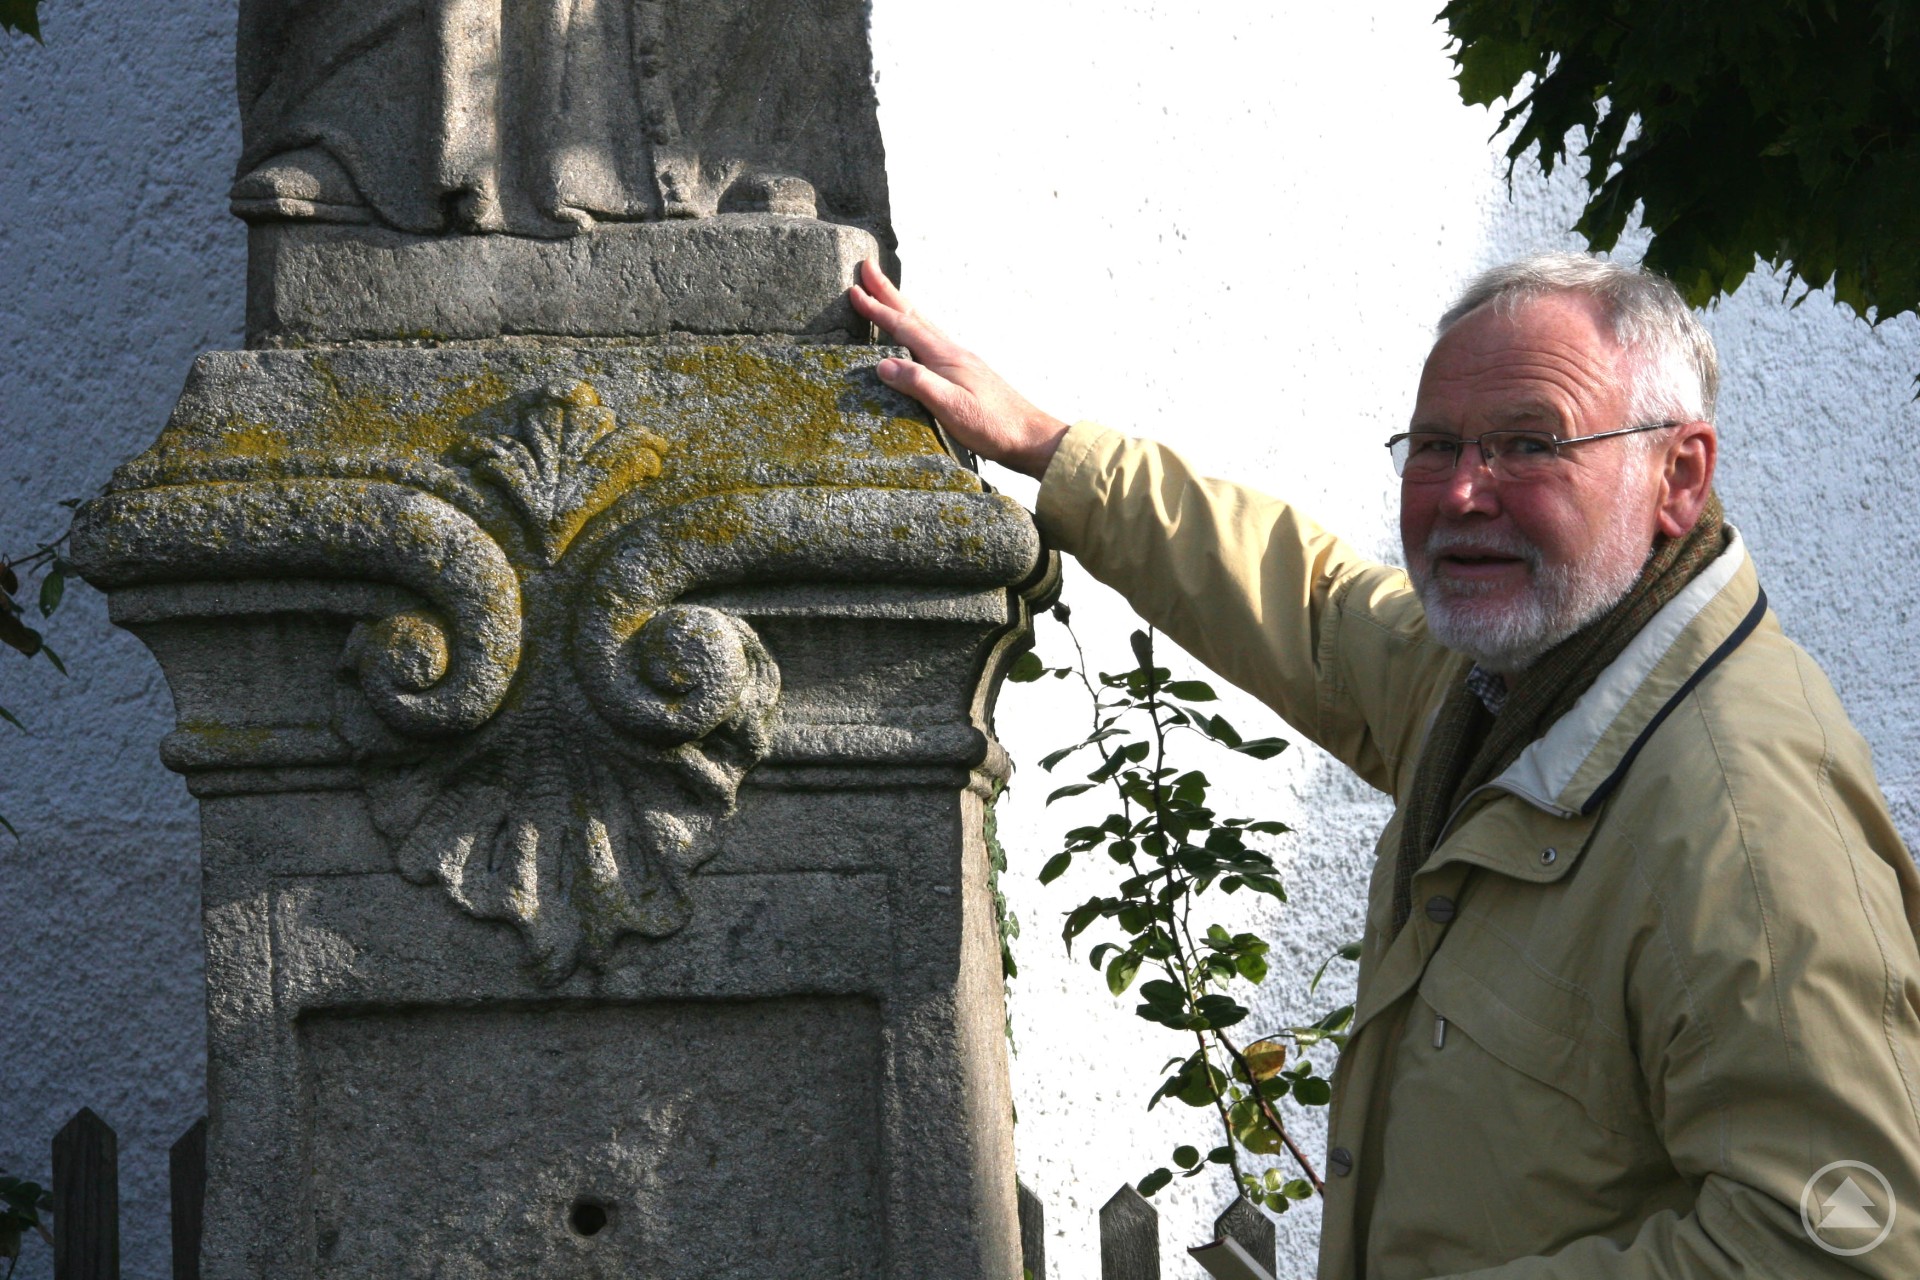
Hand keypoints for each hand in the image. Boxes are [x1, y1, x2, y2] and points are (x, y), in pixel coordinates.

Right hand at [849, 260, 1069, 478]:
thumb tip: (883, 363)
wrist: (1030, 436)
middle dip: (889, 292)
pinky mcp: (967, 373)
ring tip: (886, 293)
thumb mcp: (951, 408)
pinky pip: (933, 340)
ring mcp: (961, 361)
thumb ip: (918, 383)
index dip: (878, 310)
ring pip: (925, 324)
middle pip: (915, 315)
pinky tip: (917, 335)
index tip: (855, 291)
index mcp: (946, 357)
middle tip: (868, 267)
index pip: (904, 326)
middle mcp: (953, 352)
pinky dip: (916, 327)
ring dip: (902, 306)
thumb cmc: (992, 426)